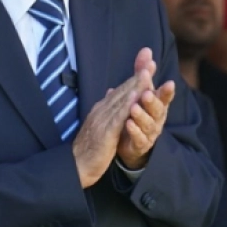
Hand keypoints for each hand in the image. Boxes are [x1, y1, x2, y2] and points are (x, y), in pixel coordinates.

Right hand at [73, 50, 154, 187]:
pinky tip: (135, 97)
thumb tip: (110, 92)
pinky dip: (126, 106)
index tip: (147, 64)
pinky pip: (117, 117)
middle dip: (137, 75)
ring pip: (121, 101)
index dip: (134, 77)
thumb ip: (106, 110)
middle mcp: (101, 111)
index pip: (120, 90)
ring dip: (134, 86)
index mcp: (101, 110)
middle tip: (150, 61)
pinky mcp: (105, 133)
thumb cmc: (89, 148)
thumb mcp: (98, 126)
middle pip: (122, 90)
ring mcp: (102, 121)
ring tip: (146, 73)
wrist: (76, 166)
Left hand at [117, 78, 175, 170]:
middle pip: (158, 110)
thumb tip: (146, 49)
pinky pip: (139, 138)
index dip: (167, 91)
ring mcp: (150, 132)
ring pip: (148, 124)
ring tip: (134, 108)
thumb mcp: (140, 91)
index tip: (170, 83)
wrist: (128, 142)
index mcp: (157, 104)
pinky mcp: (140, 144)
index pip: (164, 96)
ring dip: (141, 116)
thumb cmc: (138, 112)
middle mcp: (156, 118)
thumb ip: (142, 72)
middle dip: (153, 101)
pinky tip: (128, 124)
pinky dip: (134, 131)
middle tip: (146, 94)